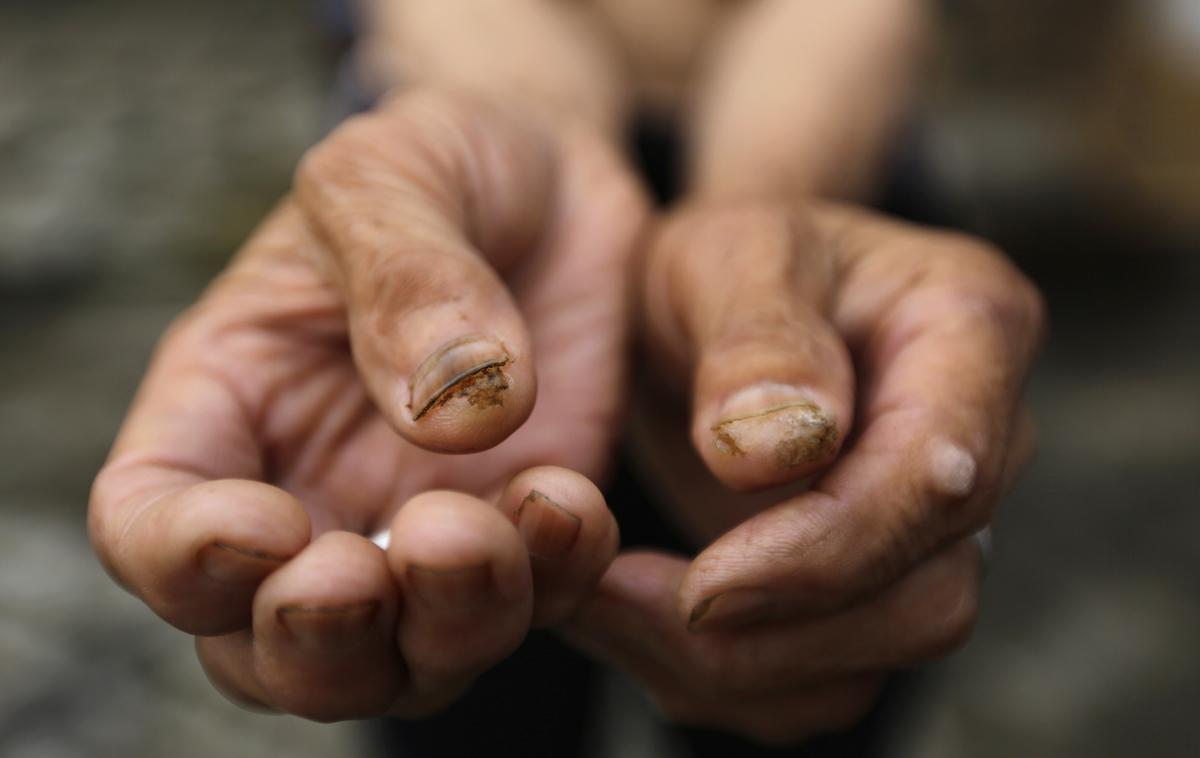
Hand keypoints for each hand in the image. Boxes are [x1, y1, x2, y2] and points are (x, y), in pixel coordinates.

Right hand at [88, 90, 645, 719]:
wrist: (561, 183)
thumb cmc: (442, 164)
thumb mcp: (395, 171)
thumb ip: (402, 273)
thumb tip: (446, 413)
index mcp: (229, 405)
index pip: (148, 523)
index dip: (181, 561)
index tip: (263, 527)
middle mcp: (315, 494)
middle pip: (267, 648)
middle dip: (312, 642)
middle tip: (364, 577)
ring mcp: (424, 527)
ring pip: (403, 661)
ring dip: (441, 627)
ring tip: (489, 529)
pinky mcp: (528, 532)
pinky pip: (532, 606)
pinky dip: (552, 582)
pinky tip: (571, 503)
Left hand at [564, 200, 1043, 743]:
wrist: (723, 299)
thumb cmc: (731, 262)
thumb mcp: (728, 256)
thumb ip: (757, 341)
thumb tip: (775, 456)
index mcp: (969, 332)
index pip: (935, 478)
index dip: (822, 549)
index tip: (699, 581)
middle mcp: (980, 443)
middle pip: (926, 598)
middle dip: (771, 629)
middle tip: (614, 598)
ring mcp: (934, 526)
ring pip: (877, 660)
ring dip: (732, 666)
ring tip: (599, 607)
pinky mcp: (876, 585)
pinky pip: (825, 680)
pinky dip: (724, 677)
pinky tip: (630, 620)